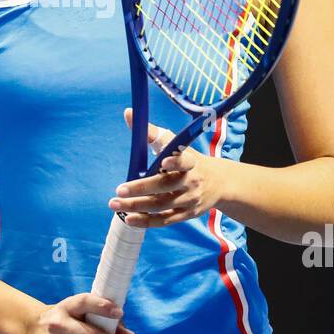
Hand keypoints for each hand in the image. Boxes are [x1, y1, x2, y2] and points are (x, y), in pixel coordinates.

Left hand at [109, 108, 232, 227]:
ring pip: (162, 205)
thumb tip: (128, 113)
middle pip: (165, 186)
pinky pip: (165, 220)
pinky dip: (147, 221)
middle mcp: (191, 181)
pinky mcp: (187, 214)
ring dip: (137, 206)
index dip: (176, 161)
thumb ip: (150, 132)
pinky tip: (129, 218)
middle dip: (141, 189)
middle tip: (118, 191)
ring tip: (115, 204)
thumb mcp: (174, 143)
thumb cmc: (188, 159)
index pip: (185, 161)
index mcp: (190, 161)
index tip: (164, 160)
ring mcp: (189, 200)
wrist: (219, 183)